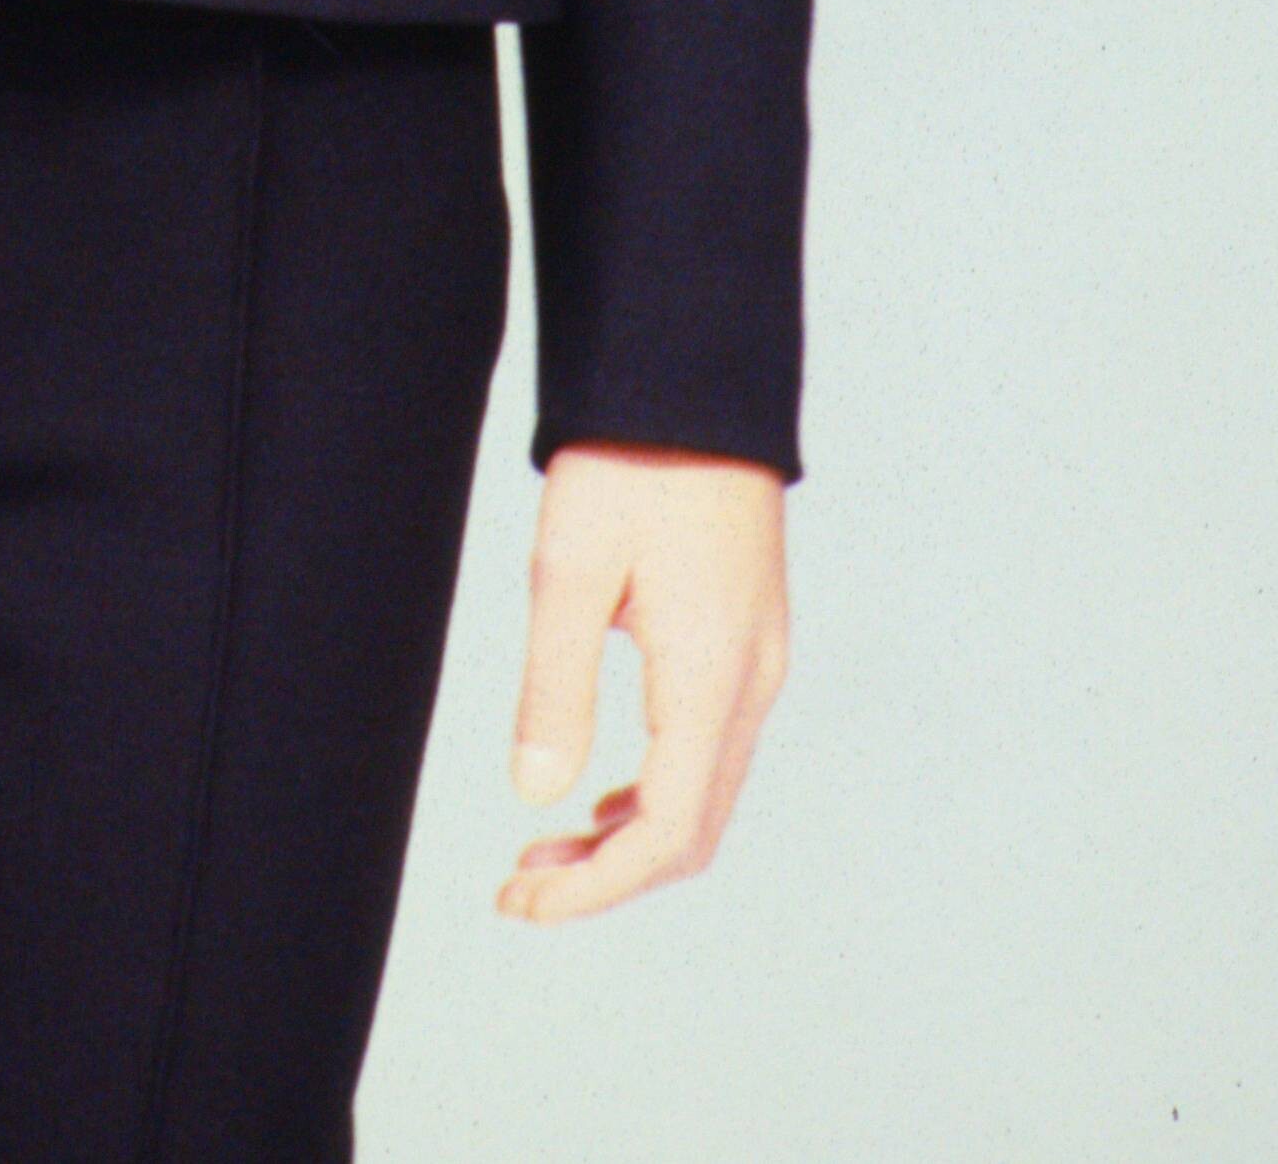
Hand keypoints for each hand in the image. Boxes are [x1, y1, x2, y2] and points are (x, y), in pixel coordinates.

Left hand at [497, 440, 787, 921]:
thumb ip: (555, 685)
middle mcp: (751, 681)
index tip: (520, 902)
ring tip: (543, 852)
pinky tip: (599, 791)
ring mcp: (758, 659)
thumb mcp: (570, 565)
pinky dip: (656, 792)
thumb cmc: (629, 459)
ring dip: (629, 840)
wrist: (693, 375)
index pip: (664, 832)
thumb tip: (537, 797)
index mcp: (710, 674)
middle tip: (518, 889)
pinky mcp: (748, 636)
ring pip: (706, 795)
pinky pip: (712, 750)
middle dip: (607, 878)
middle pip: (692, 831)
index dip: (594, 888)